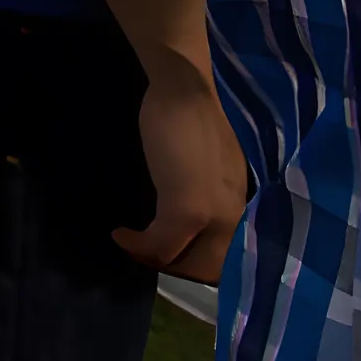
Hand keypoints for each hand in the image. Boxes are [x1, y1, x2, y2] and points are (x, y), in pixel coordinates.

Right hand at [115, 63, 249, 281]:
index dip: (192, 262)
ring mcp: (213, 215)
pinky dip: (138, 245)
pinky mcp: (186, 209)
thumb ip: (204, 190)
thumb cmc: (190, 117)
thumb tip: (186, 207)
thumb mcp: (206, 166)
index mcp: (239, 205)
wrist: (185, 92)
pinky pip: (161, 244)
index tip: (162, 251)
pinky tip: (121, 233)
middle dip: (173, 267)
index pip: (225, 255)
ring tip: (131, 244)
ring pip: (186, 262)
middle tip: (143, 253)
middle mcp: (234, 216)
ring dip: (153, 259)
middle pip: (207, 268)